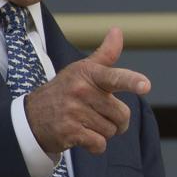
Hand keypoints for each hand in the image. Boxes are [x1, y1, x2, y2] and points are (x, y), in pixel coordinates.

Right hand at [24, 27, 149, 155]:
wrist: (31, 117)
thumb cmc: (65, 91)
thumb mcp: (82, 70)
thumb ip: (105, 55)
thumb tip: (117, 30)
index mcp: (87, 73)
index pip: (114, 77)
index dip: (132, 82)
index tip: (146, 86)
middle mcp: (80, 90)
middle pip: (122, 114)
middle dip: (117, 120)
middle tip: (100, 115)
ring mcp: (73, 112)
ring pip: (111, 131)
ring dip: (104, 132)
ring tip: (86, 123)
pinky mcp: (69, 132)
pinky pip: (99, 144)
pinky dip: (95, 145)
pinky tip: (82, 136)